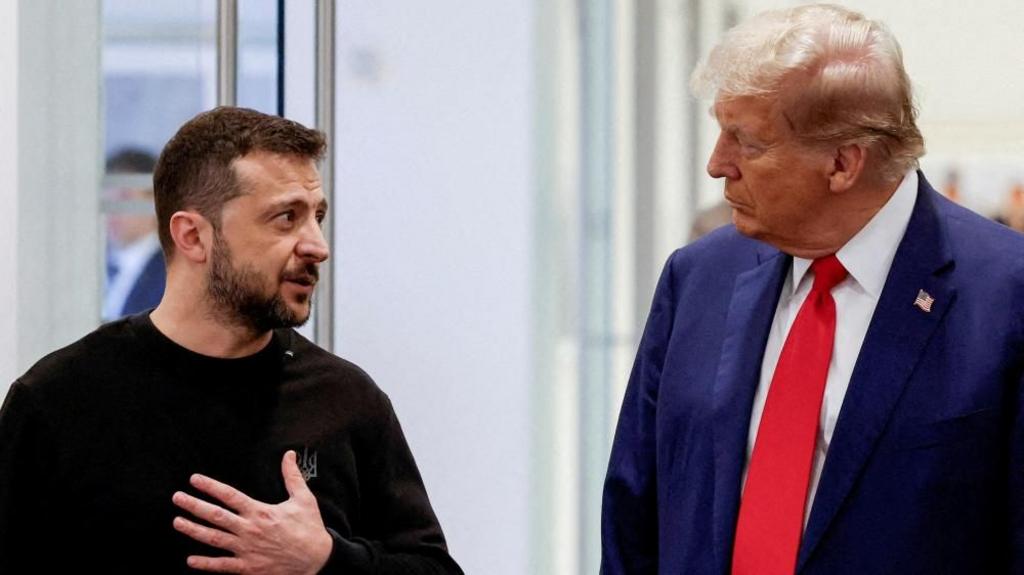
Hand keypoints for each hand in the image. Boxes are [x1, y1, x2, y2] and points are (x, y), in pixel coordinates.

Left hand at [171, 451, 332, 573]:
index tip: (194, 479)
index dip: (210, 486)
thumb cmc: (310, 528)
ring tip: (177, 522)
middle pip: (215, 516)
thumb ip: (292, 476)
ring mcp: (247, 550)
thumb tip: (289, 454)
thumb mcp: (304, 499)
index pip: (230, 495)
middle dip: (194, 506)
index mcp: (260, 512)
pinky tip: (191, 560)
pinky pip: (223, 566)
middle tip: (177, 498)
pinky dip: (206, 564)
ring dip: (193, 530)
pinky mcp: (249, 567)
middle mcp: (250, 530)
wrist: (317, 560)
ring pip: (214, 539)